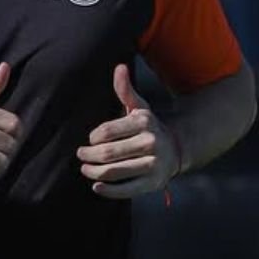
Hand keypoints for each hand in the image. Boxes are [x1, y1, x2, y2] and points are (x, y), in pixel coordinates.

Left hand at [77, 64, 179, 198]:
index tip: (89, 140)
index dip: (93, 138)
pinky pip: (127, 190)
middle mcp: (150, 143)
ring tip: (85, 169)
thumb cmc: (147, 126)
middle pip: (108, 153)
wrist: (177, 148)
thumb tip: (119, 67)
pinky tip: (96, 186)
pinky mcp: (153, 183)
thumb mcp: (138, 106)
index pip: (107, 132)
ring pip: (114, 172)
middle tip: (81, 154)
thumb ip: (125, 90)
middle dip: (88, 155)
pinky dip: (108, 190)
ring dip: (94, 172)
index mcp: (143, 123)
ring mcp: (153, 165)